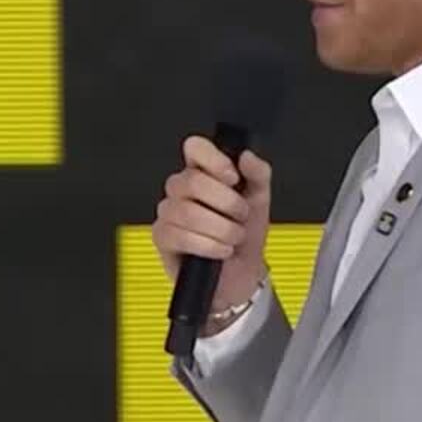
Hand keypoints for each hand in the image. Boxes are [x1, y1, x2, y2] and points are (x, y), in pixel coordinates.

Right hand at [152, 136, 272, 311]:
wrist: (241, 274)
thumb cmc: (245, 235)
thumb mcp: (259, 201)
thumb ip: (258, 174)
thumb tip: (247, 156)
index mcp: (204, 172)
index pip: (195, 147)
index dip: (213, 159)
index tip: (233, 177)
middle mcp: (182, 189)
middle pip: (192, 180)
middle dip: (226, 203)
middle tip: (240, 217)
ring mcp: (169, 212)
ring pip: (188, 211)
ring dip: (221, 229)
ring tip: (232, 237)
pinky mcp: (162, 237)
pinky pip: (181, 236)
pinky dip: (209, 246)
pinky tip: (220, 250)